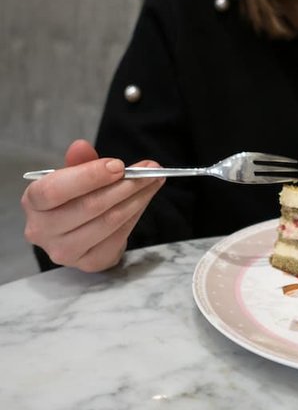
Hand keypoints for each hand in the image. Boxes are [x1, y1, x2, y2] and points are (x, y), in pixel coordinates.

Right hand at [21, 139, 164, 272]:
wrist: (76, 228)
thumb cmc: (72, 196)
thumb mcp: (72, 174)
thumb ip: (78, 162)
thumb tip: (81, 146)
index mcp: (33, 202)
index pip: (54, 190)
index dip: (89, 176)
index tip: (119, 165)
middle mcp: (42, 231)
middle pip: (89, 206)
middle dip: (125, 185)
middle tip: (149, 170)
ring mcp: (65, 252)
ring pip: (109, 222)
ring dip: (137, 198)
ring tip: (153, 180)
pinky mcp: (89, 263)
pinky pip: (119, 236)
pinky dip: (136, 214)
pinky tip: (145, 198)